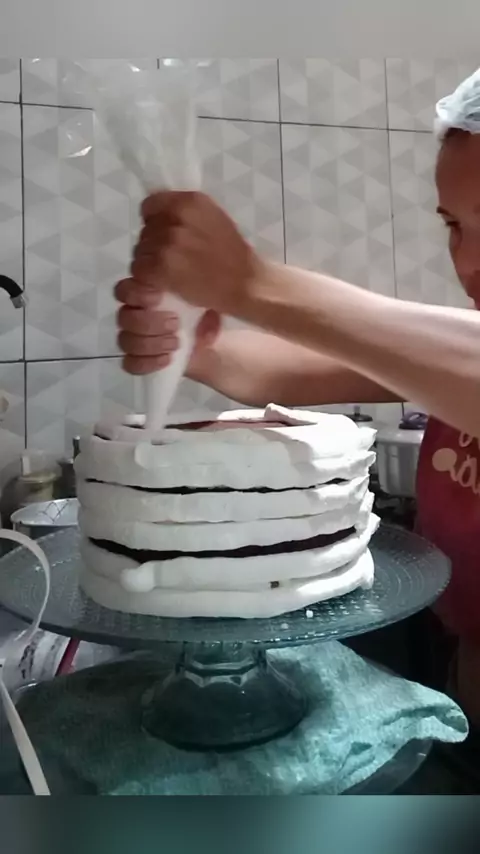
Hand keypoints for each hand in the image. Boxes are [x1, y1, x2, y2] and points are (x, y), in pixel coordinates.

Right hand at [115, 277, 220, 374]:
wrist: (218, 344)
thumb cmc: (208, 314)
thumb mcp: (210, 300)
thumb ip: (202, 298)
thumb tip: (196, 317)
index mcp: (146, 293)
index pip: (125, 290)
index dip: (137, 293)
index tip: (158, 297)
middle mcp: (136, 313)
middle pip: (123, 316)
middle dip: (148, 322)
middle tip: (175, 324)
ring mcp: (136, 338)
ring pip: (125, 340)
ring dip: (151, 343)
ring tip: (176, 344)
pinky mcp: (140, 360)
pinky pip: (130, 364)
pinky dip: (147, 363)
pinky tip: (167, 359)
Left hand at [130, 190, 262, 315]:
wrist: (245, 284)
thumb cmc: (233, 257)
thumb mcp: (213, 220)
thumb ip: (187, 215)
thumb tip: (160, 217)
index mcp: (190, 201)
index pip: (150, 205)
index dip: (154, 222)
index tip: (163, 237)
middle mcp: (176, 216)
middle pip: (144, 231)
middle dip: (153, 247)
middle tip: (172, 262)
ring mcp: (167, 241)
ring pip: (140, 252)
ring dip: (149, 265)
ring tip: (170, 275)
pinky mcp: (161, 265)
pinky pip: (140, 271)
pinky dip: (148, 281)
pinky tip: (163, 286)